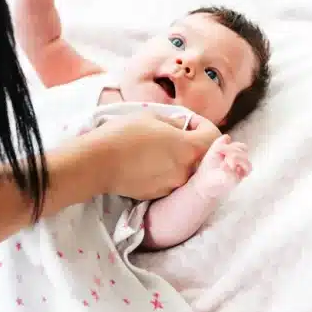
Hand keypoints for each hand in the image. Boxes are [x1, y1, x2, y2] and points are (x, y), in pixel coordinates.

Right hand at [66, 112, 220, 200]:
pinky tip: (148, 161)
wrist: (98, 162)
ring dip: (178, 156)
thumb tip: (182, 127)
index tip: (189, 121)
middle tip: (174, 132)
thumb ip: (175, 122)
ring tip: (158, 146)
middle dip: (192, 141)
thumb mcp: (152, 117)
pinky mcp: (159, 194)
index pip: (214, 136)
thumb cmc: (124, 134)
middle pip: (201, 155)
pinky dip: (166, 169)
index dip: (203, 125)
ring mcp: (173, 185)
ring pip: (185, 168)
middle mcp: (186, 170)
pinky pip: (171, 178)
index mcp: (189, 148)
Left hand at [188, 135, 251, 198]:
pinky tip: (223, 166)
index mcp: (237, 159)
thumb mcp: (214, 152)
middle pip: (245, 153)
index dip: (233, 145)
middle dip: (232, 149)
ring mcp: (239, 175)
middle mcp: (240, 167)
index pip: (243, 148)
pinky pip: (237, 173)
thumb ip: (220, 143)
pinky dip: (230, 167)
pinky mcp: (234, 182)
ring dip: (234, 157)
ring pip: (247, 163)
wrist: (201, 182)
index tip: (219, 148)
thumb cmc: (208, 168)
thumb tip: (228, 136)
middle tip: (221, 152)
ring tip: (223, 161)